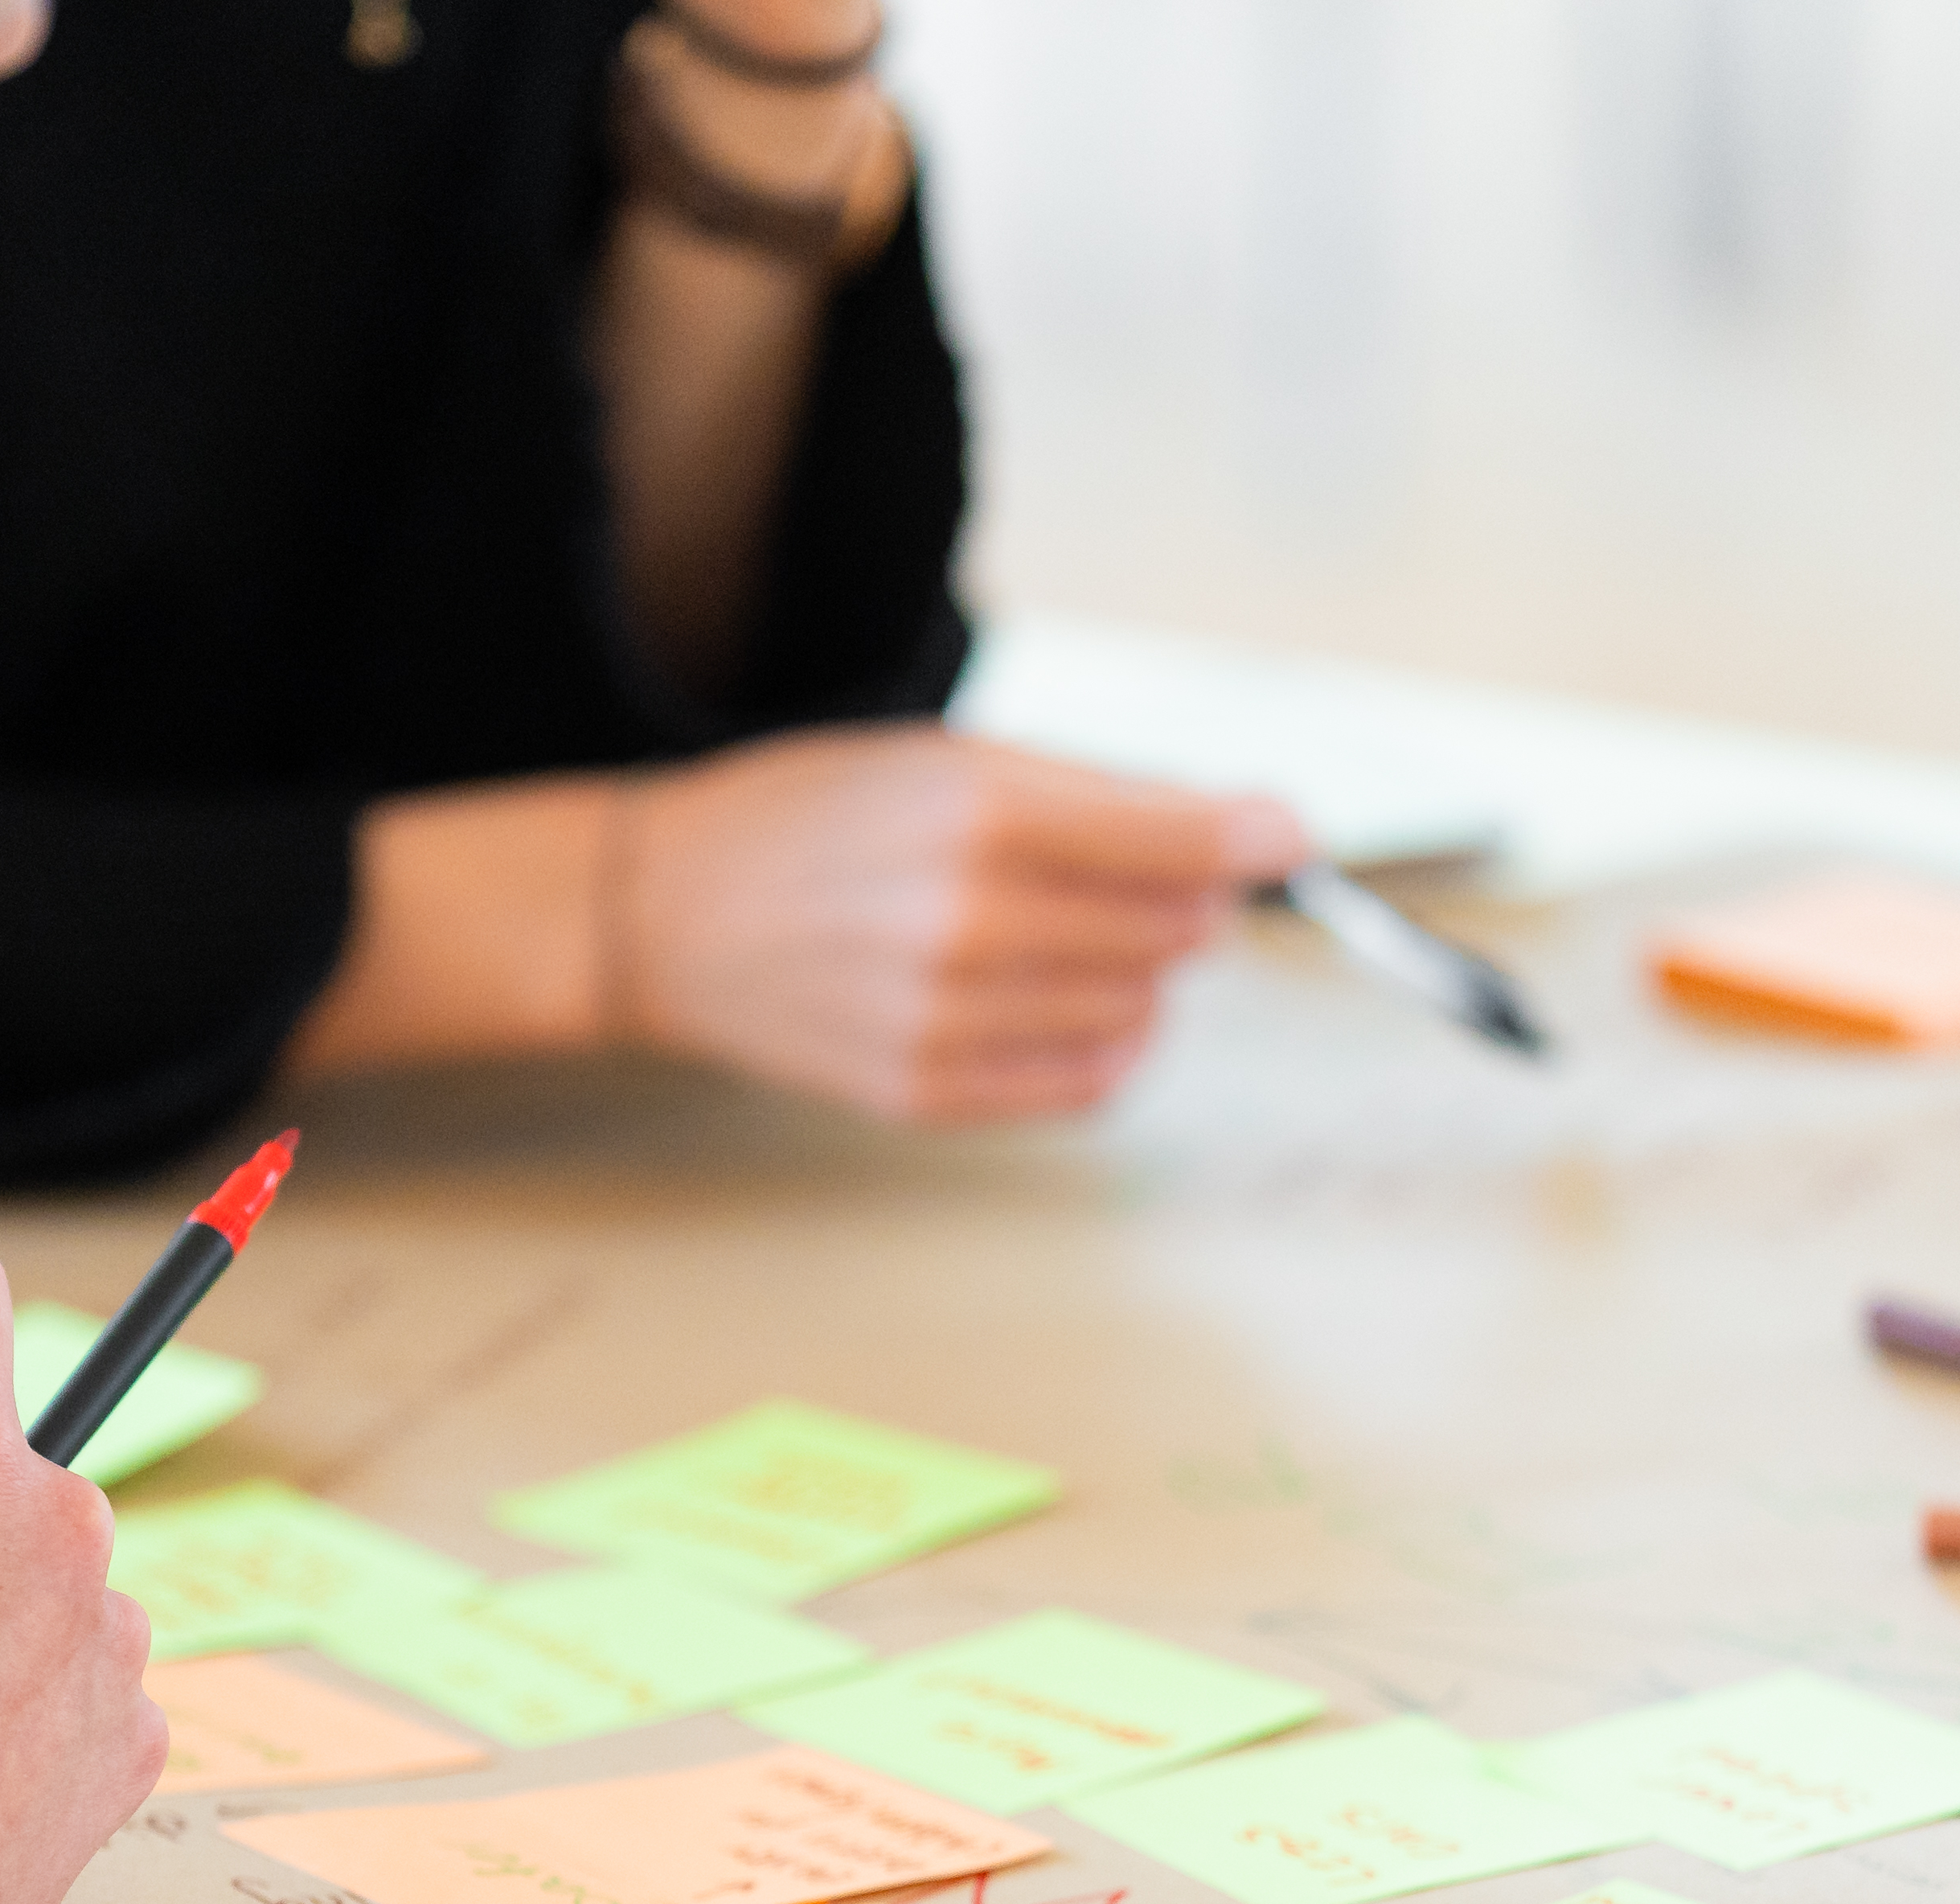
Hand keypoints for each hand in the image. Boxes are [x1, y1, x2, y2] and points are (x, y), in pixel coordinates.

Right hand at [621, 728, 1310, 1123]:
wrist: (668, 913)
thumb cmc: (817, 818)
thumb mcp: (950, 755)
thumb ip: (1104, 794)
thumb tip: (1259, 832)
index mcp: (976, 814)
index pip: (1178, 844)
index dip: (1256, 840)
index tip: (1291, 837)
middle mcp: (964, 922)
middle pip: (1174, 934)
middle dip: (1182, 903)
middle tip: (1133, 878)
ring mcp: (942, 1019)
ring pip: (1139, 1013)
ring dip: (1138, 977)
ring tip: (1069, 936)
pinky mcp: (924, 1092)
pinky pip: (1083, 1089)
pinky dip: (1104, 1048)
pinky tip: (1061, 1004)